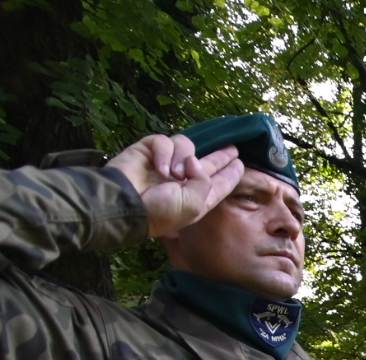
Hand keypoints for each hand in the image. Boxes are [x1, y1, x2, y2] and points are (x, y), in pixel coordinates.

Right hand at [107, 134, 245, 238]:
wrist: (124, 203)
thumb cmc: (160, 211)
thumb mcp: (193, 205)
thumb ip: (204, 183)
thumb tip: (195, 161)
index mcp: (195, 197)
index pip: (218, 183)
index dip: (230, 175)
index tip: (241, 165)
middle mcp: (183, 180)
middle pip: (207, 162)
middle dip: (220, 156)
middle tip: (233, 148)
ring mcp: (166, 164)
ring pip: (186, 146)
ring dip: (182, 157)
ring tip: (174, 175)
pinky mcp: (149, 151)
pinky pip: (164, 141)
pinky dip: (164, 153)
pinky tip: (159, 168)